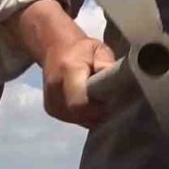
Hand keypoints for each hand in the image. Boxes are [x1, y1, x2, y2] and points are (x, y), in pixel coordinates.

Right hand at [3, 0, 116, 127]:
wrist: (56, 48)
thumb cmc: (83, 50)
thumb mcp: (99, 49)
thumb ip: (107, 64)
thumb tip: (118, 81)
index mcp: (68, 71)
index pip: (80, 102)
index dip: (99, 107)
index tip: (113, 100)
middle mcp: (54, 89)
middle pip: (81, 114)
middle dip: (99, 112)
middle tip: (111, 100)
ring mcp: (50, 102)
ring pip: (79, 120)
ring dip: (92, 115)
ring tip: (100, 99)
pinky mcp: (50, 109)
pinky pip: (74, 119)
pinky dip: (85, 115)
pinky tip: (90, 103)